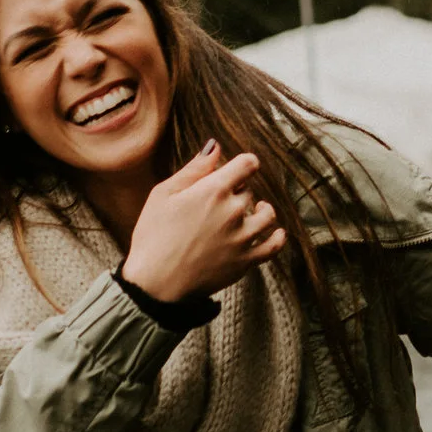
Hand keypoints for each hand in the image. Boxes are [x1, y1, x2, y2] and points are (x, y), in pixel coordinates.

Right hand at [123, 140, 285, 302]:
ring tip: (253, 212)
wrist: (154, 284)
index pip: (247, 163)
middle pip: (250, 191)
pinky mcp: (246, 261)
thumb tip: (215, 147)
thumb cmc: (153, 236)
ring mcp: (243, 238)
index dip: (243, 164)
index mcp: (213, 191)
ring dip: (261, 210)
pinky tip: (275, 232)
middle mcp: (234, 211)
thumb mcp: (163, 195)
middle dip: (237, 192)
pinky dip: (277, 237)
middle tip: (219, 203)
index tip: (237, 170)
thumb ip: (194, 169)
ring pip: (267, 215)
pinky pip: (274, 245)